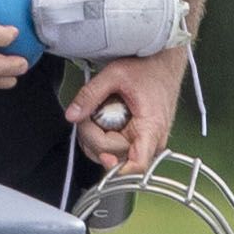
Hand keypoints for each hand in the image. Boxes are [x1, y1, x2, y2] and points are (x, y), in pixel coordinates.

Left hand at [66, 47, 186, 172]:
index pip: (139, 165)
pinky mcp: (138, 139)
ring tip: (94, 114)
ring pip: (111, 154)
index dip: (119, 170)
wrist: (162, 63)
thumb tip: (72, 115)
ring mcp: (145, 141)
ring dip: (94, 138)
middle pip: (115, 157)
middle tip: (86, 115)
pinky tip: (100, 120)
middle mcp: (151, 140)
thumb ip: (90, 95)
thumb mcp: (114, 75)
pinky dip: (101, 136)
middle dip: (93, 137)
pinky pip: (115, 147)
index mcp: (150, 127)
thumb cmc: (147, 68)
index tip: (104, 159)